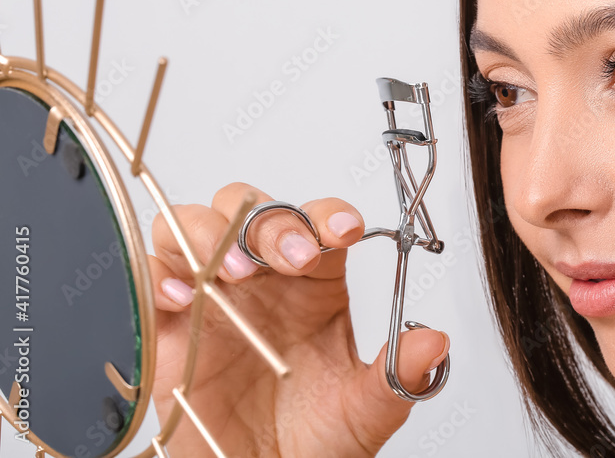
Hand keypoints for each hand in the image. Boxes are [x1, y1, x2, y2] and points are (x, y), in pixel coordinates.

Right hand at [147, 182, 449, 456]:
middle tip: (288, 255)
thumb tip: (434, 343)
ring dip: (215, 234)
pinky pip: (151, 274)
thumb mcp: (363, 410)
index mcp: (316, 282)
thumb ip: (397, 377)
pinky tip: (184, 296)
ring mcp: (215, 293)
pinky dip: (159, 272)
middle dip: (271, 221)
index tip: (343, 230)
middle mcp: (264, 277)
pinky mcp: (171, 321)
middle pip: (255, 208)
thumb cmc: (312, 441)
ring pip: (198, 223)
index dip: (329, 215)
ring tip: (234, 272)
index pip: (320, 222)